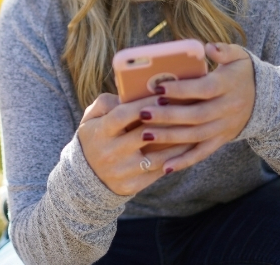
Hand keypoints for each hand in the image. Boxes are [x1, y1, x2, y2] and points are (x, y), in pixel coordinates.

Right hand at [77, 93, 193, 195]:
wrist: (84, 177)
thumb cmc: (94, 138)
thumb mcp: (91, 118)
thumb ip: (105, 102)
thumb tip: (127, 94)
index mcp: (100, 132)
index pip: (123, 115)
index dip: (144, 105)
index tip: (163, 95)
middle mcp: (110, 153)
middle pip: (144, 135)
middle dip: (167, 121)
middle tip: (187, 109)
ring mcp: (122, 171)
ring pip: (157, 157)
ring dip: (178, 144)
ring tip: (194, 130)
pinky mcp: (131, 186)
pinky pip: (158, 172)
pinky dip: (174, 160)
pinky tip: (187, 149)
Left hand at [137, 42, 254, 173]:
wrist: (265, 100)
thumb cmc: (242, 73)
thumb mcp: (239, 56)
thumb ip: (223, 50)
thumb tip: (208, 47)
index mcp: (228, 86)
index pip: (203, 90)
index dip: (181, 90)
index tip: (158, 88)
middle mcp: (227, 110)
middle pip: (196, 116)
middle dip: (168, 116)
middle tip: (143, 113)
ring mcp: (224, 128)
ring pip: (195, 136)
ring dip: (170, 138)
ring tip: (145, 135)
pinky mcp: (221, 140)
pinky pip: (202, 153)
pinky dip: (184, 161)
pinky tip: (165, 167)